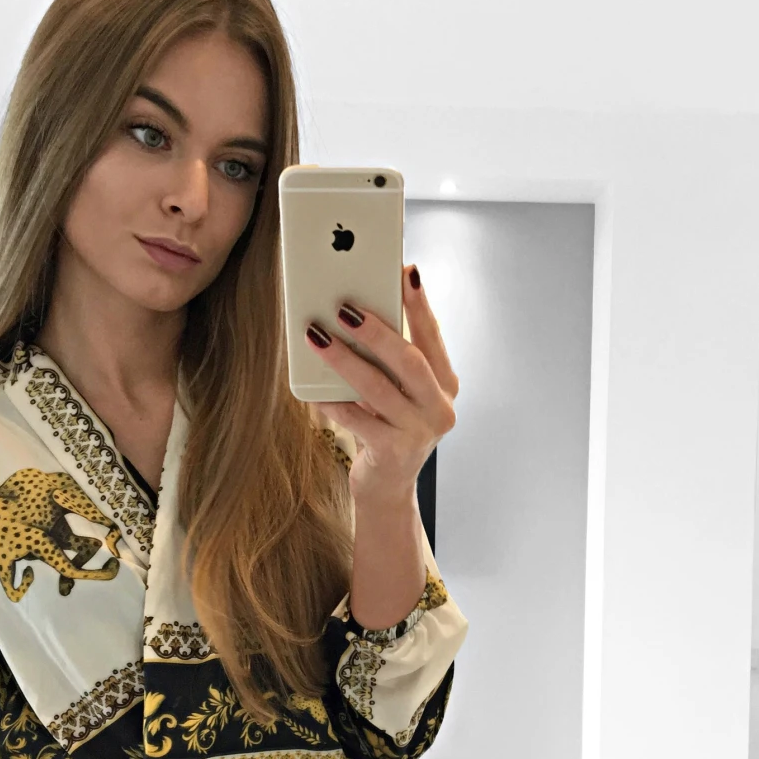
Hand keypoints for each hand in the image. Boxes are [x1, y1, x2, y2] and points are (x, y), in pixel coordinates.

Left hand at [306, 264, 459, 501]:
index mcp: (446, 384)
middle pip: (409, 361)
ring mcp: (418, 432)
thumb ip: (392, 356)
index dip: (419, 305)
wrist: (388, 486)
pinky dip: (332, 401)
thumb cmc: (389, 426)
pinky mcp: (393, 452)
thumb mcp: (400, 390)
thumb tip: (360, 307)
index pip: (433, 337)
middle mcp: (440, 408)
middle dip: (376, 330)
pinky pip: (356, 419)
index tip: (405, 272)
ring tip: (317, 337)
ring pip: (378, 387)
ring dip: (344, 360)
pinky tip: (312, 388)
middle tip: (345, 307)